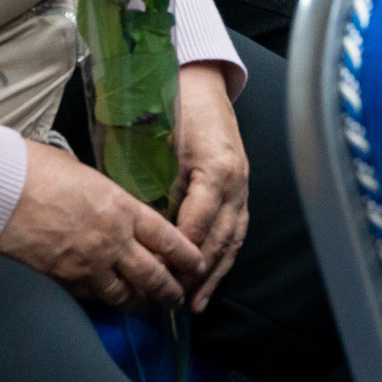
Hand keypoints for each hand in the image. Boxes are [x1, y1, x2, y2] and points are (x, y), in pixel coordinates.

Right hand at [0, 139, 204, 306]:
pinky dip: (105, 302)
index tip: (198, 265)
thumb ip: (106, 195)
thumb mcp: (85, 173)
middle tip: (178, 298)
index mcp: (121, 207)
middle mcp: (111, 241)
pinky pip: (93, 298)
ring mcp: (87, 265)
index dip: (187, 256)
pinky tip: (109, 302)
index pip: (167, 238)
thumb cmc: (37, 169)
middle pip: (153, 275)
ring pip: (125, 295)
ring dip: (141, 304)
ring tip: (148, 308)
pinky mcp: (62, 281)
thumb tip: (112, 205)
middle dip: (170, 291)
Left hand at [170, 65, 248, 309]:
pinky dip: (225, 254)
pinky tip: (213, 275)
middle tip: (174, 301)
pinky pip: (237, 227)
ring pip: (233, 238)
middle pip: (219, 239)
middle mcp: (236, 181)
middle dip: (197, 274)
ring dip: (215, 273)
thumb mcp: (158, 143)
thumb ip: (152, 184)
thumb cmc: (175, 105)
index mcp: (216, 170)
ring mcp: (243, 183)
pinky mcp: (241, 184)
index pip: (197, 226)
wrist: (200, 79)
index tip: (159, 278)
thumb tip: (137, 225)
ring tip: (196, 302)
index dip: (178, 255)